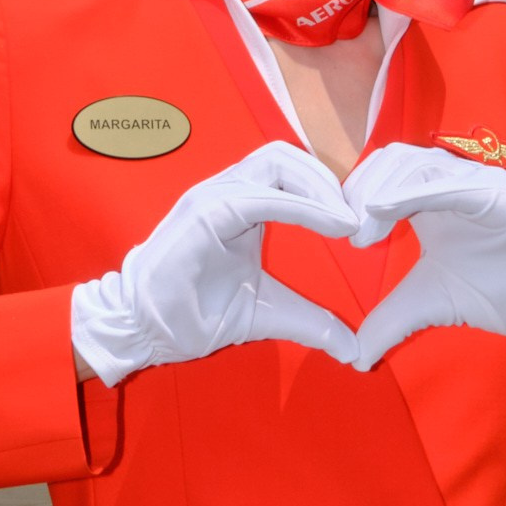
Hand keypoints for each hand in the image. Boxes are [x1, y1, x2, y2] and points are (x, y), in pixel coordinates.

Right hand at [69, 145, 359, 388]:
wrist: (146, 332)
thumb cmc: (196, 314)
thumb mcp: (269, 314)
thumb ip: (310, 321)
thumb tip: (355, 351)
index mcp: (240, 204)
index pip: (287, 168)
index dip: (325, 185)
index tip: (359, 219)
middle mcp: (225, 191)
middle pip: (284, 154)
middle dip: (326, 179)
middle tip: (355, 217)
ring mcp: (211, 197)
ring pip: (274, 164)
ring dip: (319, 187)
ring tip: (346, 221)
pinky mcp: (203, 214)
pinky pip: (259, 197)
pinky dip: (302, 206)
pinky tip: (330, 226)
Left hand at [341, 141, 505, 368]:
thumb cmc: (500, 287)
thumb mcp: (431, 302)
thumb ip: (392, 321)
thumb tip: (354, 357)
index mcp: (430, 197)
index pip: (382, 173)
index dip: (355, 194)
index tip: (340, 232)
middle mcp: (450, 181)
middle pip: (392, 160)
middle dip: (361, 188)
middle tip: (347, 230)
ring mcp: (475, 184)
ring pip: (417, 164)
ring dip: (381, 189)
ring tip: (364, 228)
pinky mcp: (498, 195)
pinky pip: (452, 184)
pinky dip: (415, 191)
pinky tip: (387, 211)